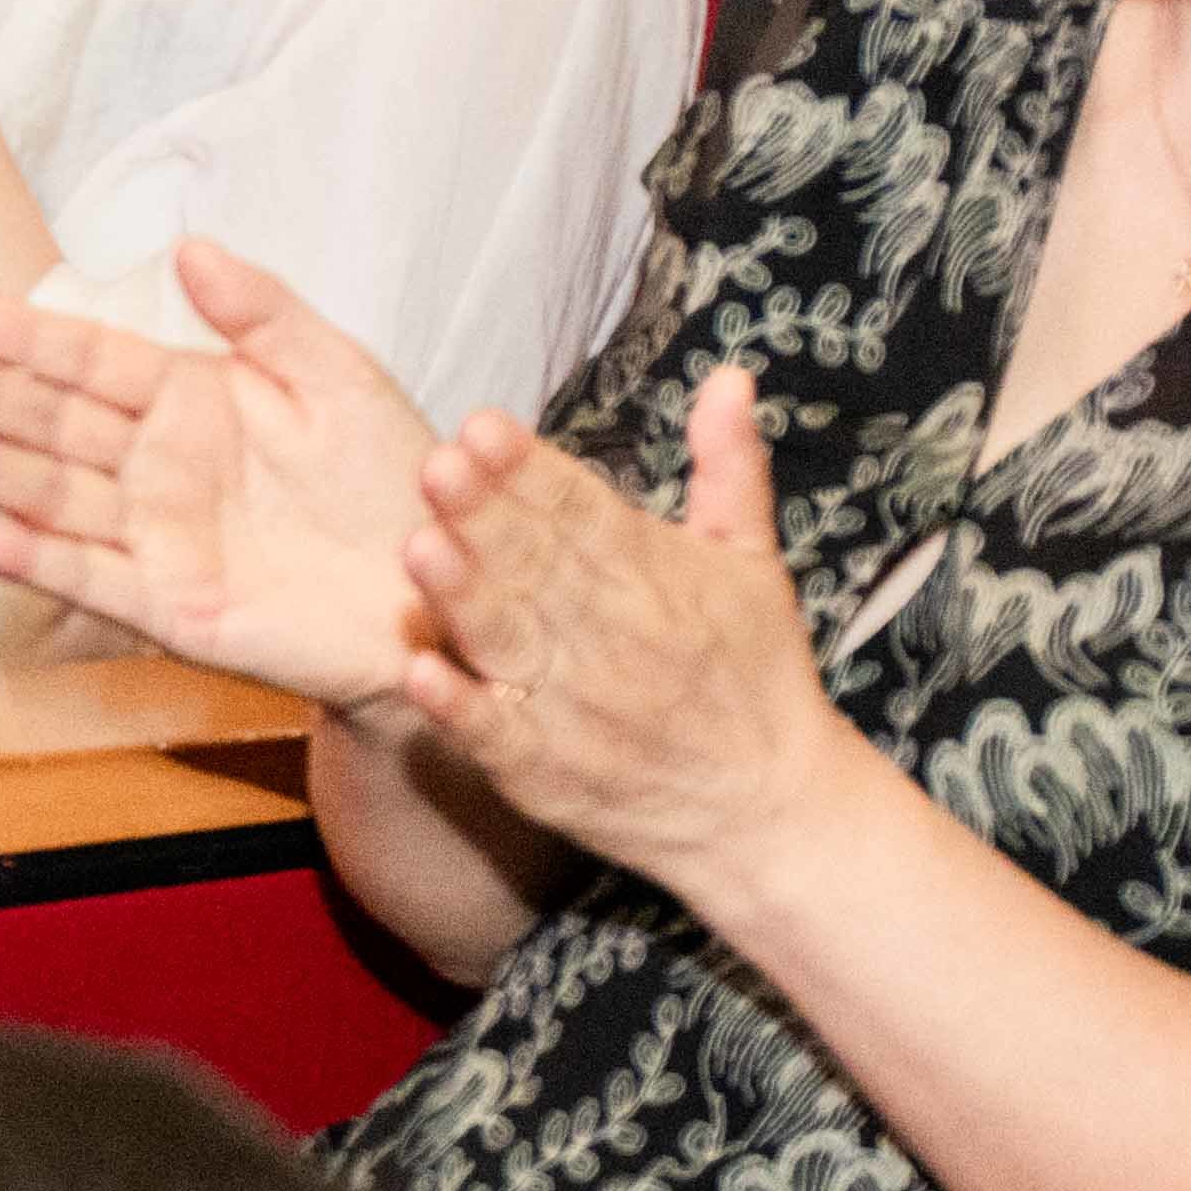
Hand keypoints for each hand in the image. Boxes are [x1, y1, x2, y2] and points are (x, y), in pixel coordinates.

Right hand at [0, 240, 456, 710]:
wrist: (445, 587)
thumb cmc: (394, 476)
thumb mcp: (337, 373)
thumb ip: (263, 313)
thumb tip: (190, 247)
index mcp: (190, 397)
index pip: (90, 359)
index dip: (26, 337)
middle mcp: (158, 465)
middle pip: (55, 423)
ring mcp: (157, 536)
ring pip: (53, 496)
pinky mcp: (173, 606)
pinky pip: (90, 577)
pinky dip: (31, 558)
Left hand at [387, 363, 856, 893]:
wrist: (770, 816)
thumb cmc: (757, 677)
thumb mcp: (754, 563)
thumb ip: (729, 467)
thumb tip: (728, 373)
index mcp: (658, 579)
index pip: (584, 513)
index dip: (532, 472)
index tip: (483, 425)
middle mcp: (615, 639)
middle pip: (538, 569)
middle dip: (486, 518)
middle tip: (436, 467)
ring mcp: (576, 711)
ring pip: (509, 644)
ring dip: (464, 599)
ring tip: (420, 549)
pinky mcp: (547, 775)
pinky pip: (497, 738)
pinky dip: (461, 707)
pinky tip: (421, 671)